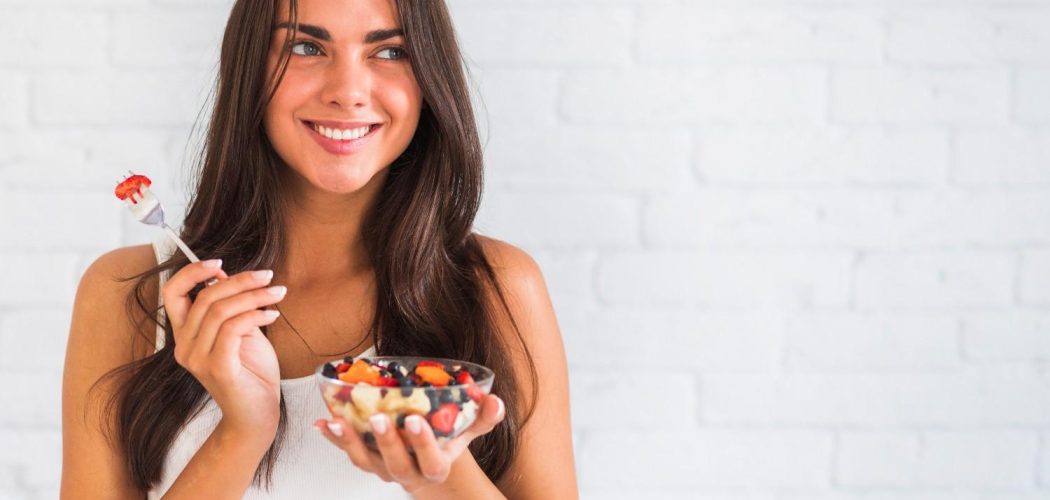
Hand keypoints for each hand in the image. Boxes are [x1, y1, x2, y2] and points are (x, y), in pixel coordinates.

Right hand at [161, 259, 286, 433]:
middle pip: (204, 297)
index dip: (192, 272)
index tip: (220, 263)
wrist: (257, 415)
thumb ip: (231, 307)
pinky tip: (273, 314)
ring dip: (254, 295)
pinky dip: (255, 314)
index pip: (172, 293)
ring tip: (278, 292)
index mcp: (185, 334)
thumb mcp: (241, 331)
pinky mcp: (217, 368)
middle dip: (239, 280)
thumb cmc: (251, 372)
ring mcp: (197, 359)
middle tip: (268, 275)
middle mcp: (184, 346)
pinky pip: (233, 328)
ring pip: (220, 310)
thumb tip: (226, 276)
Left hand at [315, 394, 505, 491]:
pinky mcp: (368, 460)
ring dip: (349, 442)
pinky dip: (334, 437)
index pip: (432, 461)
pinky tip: (322, 422)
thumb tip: (495, 401)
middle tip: (379, 418)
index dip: (423, 443)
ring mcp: (385, 469)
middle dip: (387, 442)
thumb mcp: (468, 431)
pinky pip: (349, 452)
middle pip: (397, 464)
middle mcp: (409, 472)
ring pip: (366, 462)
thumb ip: (483, 417)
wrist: (429, 468)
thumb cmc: (447, 443)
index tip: (414, 420)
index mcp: (437, 466)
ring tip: (337, 421)